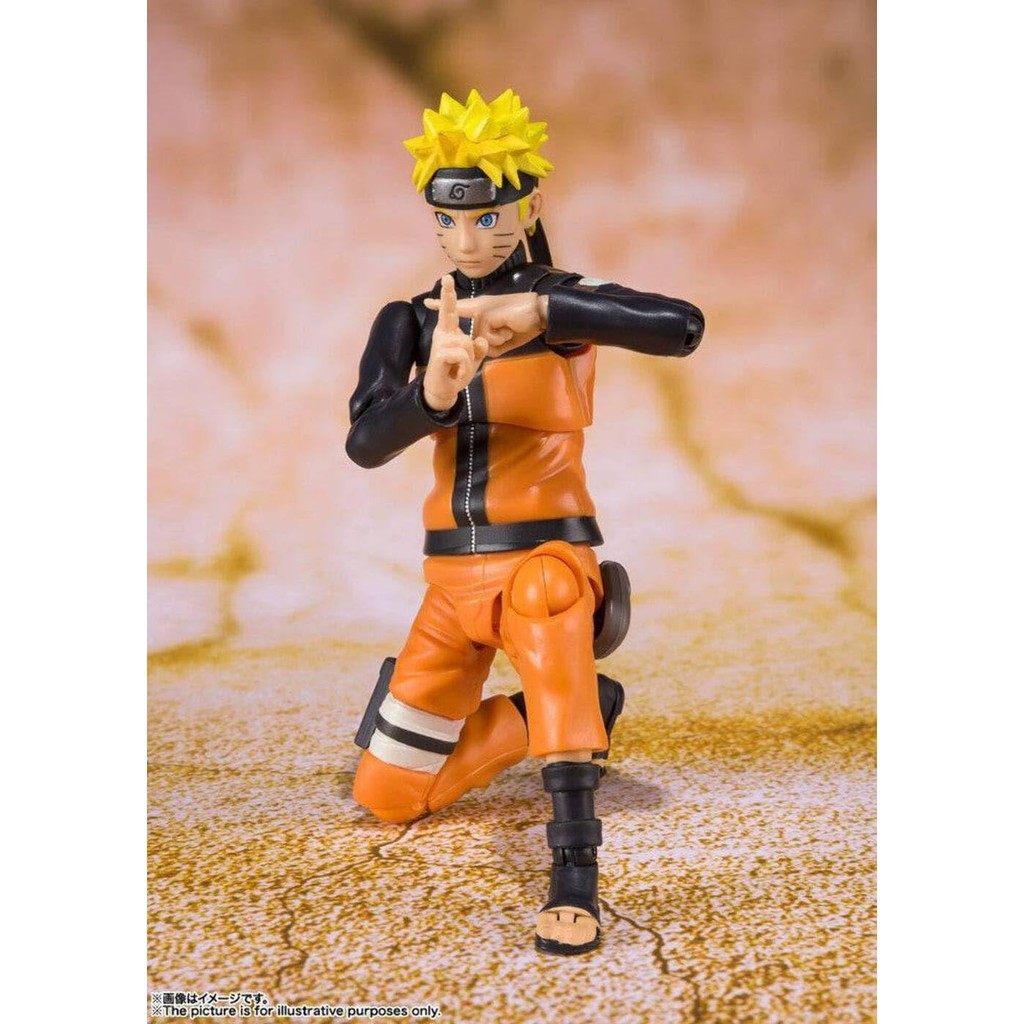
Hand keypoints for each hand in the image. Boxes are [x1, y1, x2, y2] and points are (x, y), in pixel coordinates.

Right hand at [422, 275, 488, 411]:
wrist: (443, 391)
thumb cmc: (456, 372)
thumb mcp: (473, 359)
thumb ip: (479, 347)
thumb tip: (480, 339)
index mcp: (449, 331)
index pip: (451, 310)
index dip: (448, 295)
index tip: (446, 279)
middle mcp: (442, 333)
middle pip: (452, 315)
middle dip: (451, 304)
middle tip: (449, 297)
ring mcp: (440, 343)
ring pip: (466, 343)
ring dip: (469, 360)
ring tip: (460, 368)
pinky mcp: (439, 354)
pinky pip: (462, 354)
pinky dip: (465, 367)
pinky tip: (458, 374)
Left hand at [425, 291, 549, 357]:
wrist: (539, 313)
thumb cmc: (524, 324)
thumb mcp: (504, 339)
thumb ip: (489, 344)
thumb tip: (480, 348)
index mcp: (482, 309)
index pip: (459, 308)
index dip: (443, 305)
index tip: (427, 302)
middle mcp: (479, 307)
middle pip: (472, 336)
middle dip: (487, 338)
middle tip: (501, 327)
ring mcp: (481, 310)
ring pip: (480, 340)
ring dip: (498, 340)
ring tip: (510, 327)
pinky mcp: (485, 315)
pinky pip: (487, 339)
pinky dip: (500, 338)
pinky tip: (509, 326)